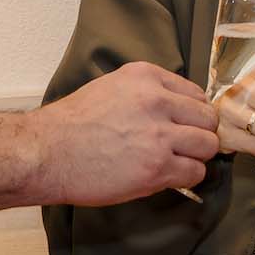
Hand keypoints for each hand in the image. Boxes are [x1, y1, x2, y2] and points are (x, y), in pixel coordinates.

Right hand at [24, 62, 220, 205]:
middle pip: (208, 118)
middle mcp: (157, 101)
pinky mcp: (157, 167)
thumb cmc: (72, 124)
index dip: (192, 113)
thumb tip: (176, 110)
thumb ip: (146, 93)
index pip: (195, 93)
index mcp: (146, 77)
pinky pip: (195, 172)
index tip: (184, 125)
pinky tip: (170, 177)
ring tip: (178, 162)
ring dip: (196, 156)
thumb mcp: (111, 88)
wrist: (46, 153)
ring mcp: (159, 135)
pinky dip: (187, 177)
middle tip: (184, 146)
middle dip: (199, 133)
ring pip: (208, 145)